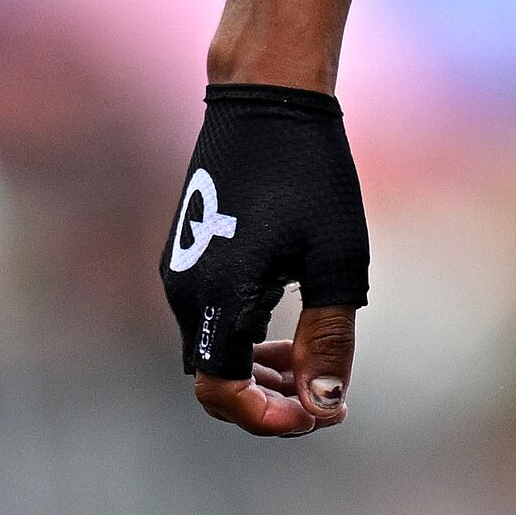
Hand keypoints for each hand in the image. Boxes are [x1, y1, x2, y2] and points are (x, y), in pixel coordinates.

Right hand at [164, 83, 369, 433]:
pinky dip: (243, 337)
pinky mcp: (186, 255)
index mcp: (217, 296)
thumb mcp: (336, 262)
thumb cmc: (311, 173)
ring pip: (212, 350)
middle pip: (214, 380)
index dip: (270, 418)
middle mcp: (184, 290)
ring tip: (309, 359)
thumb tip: (325, 407)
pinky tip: (287, 323)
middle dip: (266, 399)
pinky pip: (209, 319)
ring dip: (256, 369)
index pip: (223, 394)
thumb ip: (330, 341)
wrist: (267, 96)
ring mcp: (178, 272)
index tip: (320, 414)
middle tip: (322, 396)